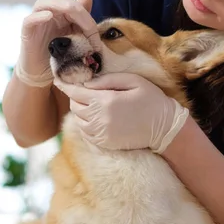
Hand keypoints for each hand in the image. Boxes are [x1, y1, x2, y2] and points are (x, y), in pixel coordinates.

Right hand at [15, 0, 101, 86]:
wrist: (42, 75)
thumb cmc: (60, 56)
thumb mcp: (76, 38)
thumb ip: (81, 19)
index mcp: (61, 14)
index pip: (74, 4)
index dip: (87, 17)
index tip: (96, 39)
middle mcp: (48, 14)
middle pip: (61, 1)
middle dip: (78, 11)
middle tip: (89, 29)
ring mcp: (36, 22)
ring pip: (43, 3)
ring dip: (58, 5)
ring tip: (70, 11)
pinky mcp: (26, 32)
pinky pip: (29, 20)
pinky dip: (38, 16)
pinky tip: (49, 16)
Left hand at [54, 73, 189, 152]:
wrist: (165, 127)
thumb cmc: (151, 99)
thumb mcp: (133, 81)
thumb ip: (108, 80)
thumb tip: (87, 83)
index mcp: (105, 101)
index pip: (76, 93)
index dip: (65, 86)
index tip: (59, 81)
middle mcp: (100, 119)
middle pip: (75, 107)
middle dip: (75, 97)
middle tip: (84, 91)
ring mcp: (102, 134)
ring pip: (78, 121)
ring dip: (80, 111)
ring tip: (91, 104)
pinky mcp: (105, 144)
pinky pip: (86, 134)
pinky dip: (85, 125)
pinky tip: (95, 118)